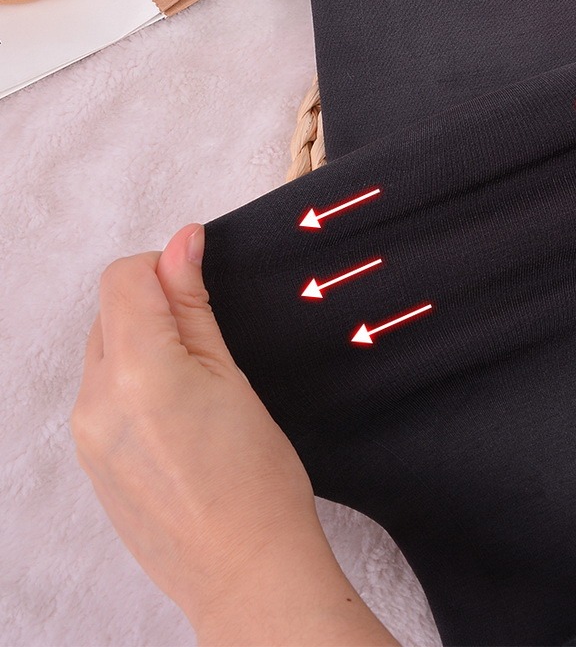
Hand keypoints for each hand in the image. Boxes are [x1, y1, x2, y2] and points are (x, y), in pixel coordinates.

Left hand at [70, 224, 398, 644]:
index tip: (199, 275)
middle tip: (209, 342)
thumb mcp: (233, 376)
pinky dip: (132, 379)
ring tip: (196, 383)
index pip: (123, 278)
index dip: (164, 265)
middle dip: (154, 305)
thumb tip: (181, 242)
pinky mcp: (89, 458)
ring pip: (103, 350)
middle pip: (109, 311)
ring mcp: (85, 434)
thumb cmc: (256, 477)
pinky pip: (99, 391)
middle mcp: (95, 400)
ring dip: (141, 341)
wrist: (243, 567)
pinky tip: (177, 413)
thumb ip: (194, 306)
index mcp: (137, 371)